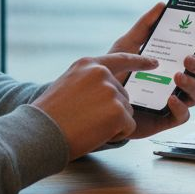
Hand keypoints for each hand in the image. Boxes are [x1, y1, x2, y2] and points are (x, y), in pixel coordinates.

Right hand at [32, 52, 154, 159]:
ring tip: (87, 125)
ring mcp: (112, 91)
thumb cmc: (50, 115)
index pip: (121, 59)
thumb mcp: (67, 85)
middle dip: (112, 110)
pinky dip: (116, 134)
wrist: (40, 132)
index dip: (139, 61)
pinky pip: (129, 126)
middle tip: (85, 118)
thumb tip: (111, 90)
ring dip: (112, 123)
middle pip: (123, 94)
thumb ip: (90, 81)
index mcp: (88, 64)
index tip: (154, 63)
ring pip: (127, 111)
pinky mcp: (119, 111)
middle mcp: (102, 73)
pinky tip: (95, 133)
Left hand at [107, 3, 194, 139]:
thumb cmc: (117, 72)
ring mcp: (176, 100)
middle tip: (188, 59)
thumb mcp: (127, 46)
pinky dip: (181, 107)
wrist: (98, 102)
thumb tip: (162, 5)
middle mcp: (181, 81)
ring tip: (177, 77)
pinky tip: (170, 98)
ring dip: (193, 84)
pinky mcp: (166, 119)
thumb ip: (144, 26)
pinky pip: (184, 116)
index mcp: (176, 62)